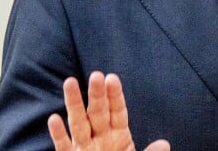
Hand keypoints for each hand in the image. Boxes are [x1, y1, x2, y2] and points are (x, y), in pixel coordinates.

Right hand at [48, 71, 170, 150]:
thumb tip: (164, 144)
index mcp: (119, 136)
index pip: (117, 111)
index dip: (114, 95)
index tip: (112, 78)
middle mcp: (100, 138)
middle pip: (98, 112)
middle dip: (96, 95)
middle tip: (96, 75)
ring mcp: (84, 148)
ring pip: (78, 124)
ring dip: (74, 104)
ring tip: (70, 82)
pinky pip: (63, 147)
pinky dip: (59, 134)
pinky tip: (54, 119)